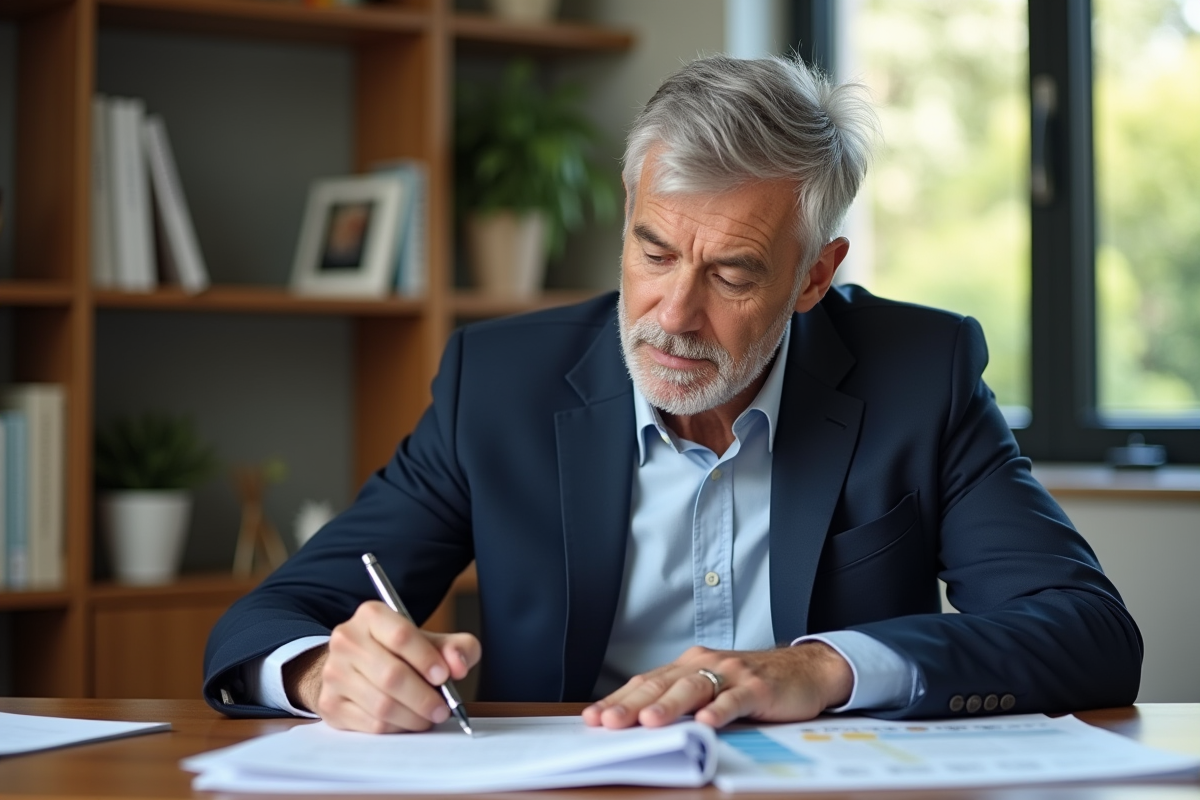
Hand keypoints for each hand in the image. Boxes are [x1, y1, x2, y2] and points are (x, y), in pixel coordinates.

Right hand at [284, 600, 480, 732]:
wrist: (357, 667)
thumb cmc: (401, 654)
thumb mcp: (432, 642)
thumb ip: (456, 648)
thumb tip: (458, 665)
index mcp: (371, 615)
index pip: (401, 635)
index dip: (426, 659)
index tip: (444, 677)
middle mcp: (347, 639)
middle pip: (391, 675)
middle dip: (424, 697)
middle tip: (443, 709)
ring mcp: (334, 672)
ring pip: (381, 704)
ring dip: (413, 717)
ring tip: (429, 717)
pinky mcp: (330, 703)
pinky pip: (370, 724)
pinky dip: (397, 727)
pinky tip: (407, 721)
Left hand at [581, 642, 851, 729]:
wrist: (805, 669)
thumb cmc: (752, 683)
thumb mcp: (712, 687)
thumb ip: (682, 701)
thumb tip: (640, 725)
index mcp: (688, 665)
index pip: (646, 683)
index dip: (618, 700)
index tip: (592, 718)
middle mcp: (705, 664)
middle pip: (662, 684)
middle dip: (632, 704)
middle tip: (608, 722)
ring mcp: (732, 674)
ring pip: (694, 688)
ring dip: (670, 706)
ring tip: (649, 721)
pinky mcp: (758, 688)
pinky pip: (735, 699)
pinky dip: (720, 710)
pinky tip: (707, 723)